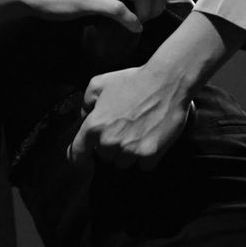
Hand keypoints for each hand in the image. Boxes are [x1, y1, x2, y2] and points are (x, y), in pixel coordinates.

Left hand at [68, 64, 192, 169]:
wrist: (167, 81)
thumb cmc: (134, 80)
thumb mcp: (99, 83)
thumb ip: (86, 102)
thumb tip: (85, 117)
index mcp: (95, 125)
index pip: (78, 153)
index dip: (79, 159)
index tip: (84, 161)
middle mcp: (110, 140)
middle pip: (105, 157)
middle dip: (112, 147)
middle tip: (124, 129)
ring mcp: (130, 149)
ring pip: (124, 164)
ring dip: (129, 154)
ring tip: (139, 133)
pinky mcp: (150, 154)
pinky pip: (144, 166)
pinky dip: (147, 157)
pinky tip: (151, 139)